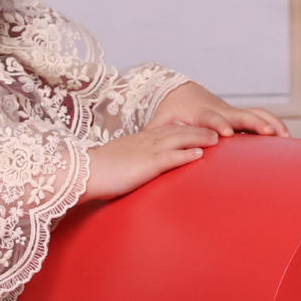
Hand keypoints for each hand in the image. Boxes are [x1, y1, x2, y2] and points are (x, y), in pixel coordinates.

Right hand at [83, 125, 218, 200]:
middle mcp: (145, 141)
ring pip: (179, 139)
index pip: (166, 131)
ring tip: (216, 139)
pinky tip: (200, 154)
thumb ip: (129, 165)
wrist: (83, 172)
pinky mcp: (148, 163)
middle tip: (217, 131)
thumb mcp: (116, 164)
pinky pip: (172, 156)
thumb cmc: (95, 172)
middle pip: (177, 131)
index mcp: (138, 140)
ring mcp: (147, 151)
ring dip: (199, 138)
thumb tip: (132, 172)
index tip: (198, 129)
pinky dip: (187, 154)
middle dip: (198, 130)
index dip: (184, 129)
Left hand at [151, 80, 290, 138]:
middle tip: (267, 133)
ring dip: (270, 124)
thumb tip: (144, 147)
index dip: (219, 124)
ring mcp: (232, 113)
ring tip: (286, 138)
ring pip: (255, 114)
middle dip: (253, 123)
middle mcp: (220, 111)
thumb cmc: (170, 112)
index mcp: (201, 113)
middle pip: (240, 115)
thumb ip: (154, 134)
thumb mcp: (160, 121)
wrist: (182, 94)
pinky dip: (274, 124)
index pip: (211, 119)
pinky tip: (286, 139)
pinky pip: (260, 117)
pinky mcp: (240, 116)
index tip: (227, 132)